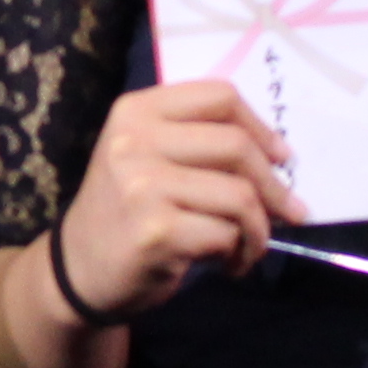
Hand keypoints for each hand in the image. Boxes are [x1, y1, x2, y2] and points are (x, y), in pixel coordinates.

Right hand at [42, 80, 303, 322]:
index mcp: (136, 111)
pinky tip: (228, 264)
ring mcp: (142, 186)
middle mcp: (134, 141)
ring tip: (250, 246)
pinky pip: (226, 234)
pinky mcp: (156, 232)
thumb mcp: (148, 157)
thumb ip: (199, 142)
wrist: (79, 270)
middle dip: (274, 185)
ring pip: (239, 196)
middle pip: (236, 144)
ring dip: (260, 229)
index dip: (261, 127)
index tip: (281, 158)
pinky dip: (240, 253)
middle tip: (288, 212)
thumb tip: (281, 158)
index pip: (219, 97)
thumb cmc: (126, 211)